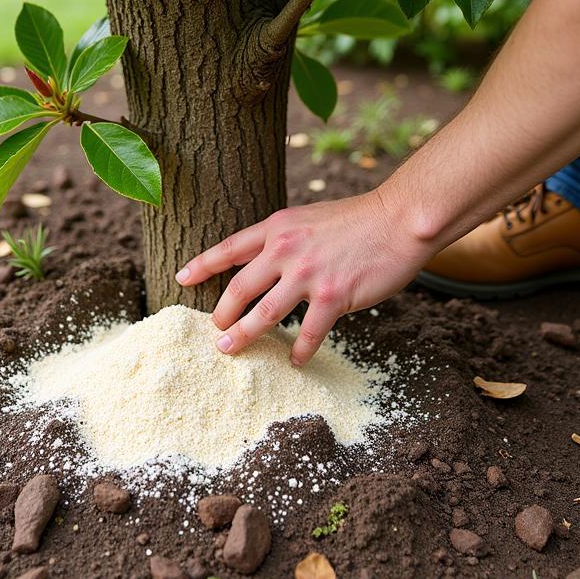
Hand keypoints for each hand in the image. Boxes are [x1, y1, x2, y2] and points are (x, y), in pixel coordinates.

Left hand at [175, 189, 429, 365]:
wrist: (398, 220)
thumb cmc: (358, 219)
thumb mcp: (309, 218)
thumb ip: (285, 238)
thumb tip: (266, 261)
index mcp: (278, 228)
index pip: (229, 247)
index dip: (202, 263)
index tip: (181, 277)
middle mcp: (286, 249)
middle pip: (239, 287)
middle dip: (221, 313)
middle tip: (214, 330)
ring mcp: (307, 274)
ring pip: (263, 314)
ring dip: (244, 335)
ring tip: (230, 349)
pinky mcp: (333, 296)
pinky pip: (308, 332)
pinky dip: (299, 350)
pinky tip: (296, 360)